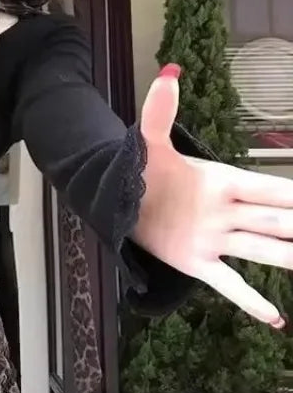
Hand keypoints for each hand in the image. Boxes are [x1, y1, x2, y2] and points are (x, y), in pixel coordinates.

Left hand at [133, 64, 292, 327]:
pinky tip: (277, 319)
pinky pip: (229, 283)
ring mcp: (215, 239)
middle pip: (279, 222)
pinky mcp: (196, 262)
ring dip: (292, 259)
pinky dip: (251, 301)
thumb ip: (159, 112)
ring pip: (265, 252)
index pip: (272, 190)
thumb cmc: (143, 169)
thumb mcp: (149, 142)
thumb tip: (169, 73)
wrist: (117, 198)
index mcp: (222, 182)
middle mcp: (227, 213)